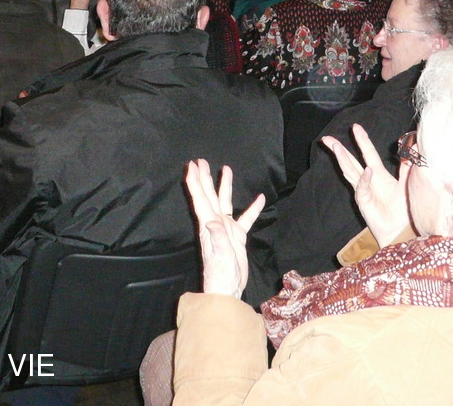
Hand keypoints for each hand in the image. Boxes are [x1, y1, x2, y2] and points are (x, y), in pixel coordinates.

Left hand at [184, 160, 264, 297]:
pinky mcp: (237, 237)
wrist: (227, 290)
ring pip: (225, 202)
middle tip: (201, 161)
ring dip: (225, 187)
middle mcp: (215, 224)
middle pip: (209, 196)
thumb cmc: (220, 275)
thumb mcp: (219, 256)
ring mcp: (226, 229)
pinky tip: (260, 199)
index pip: (200, 199)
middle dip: (205, 178)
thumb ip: (217, 238)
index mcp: (209, 225)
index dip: (196, 182)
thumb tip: (212, 221)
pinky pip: (246, 218)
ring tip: (226, 169)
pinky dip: (252, 208)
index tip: (192, 166)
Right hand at [322, 123, 411, 246]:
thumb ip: (406, 167)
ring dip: (343, 159)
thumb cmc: (402, 209)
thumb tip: (411, 147)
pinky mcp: (363, 202)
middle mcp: (367, 180)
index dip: (362, 140)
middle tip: (327, 138)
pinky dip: (364, 180)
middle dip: (339, 149)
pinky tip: (366, 171)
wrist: (400, 229)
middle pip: (350, 161)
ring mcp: (363, 191)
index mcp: (378, 174)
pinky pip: (363, 188)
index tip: (355, 127)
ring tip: (336, 147)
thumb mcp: (406, 183)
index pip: (368, 153)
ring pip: (350, 171)